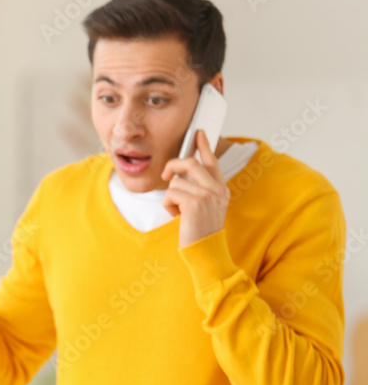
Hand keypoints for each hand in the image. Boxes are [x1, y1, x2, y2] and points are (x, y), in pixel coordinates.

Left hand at [160, 129, 231, 247]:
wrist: (206, 251)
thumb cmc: (200, 231)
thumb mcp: (204, 208)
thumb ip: (198, 190)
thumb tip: (178, 177)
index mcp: (220, 189)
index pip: (211, 162)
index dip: (204, 146)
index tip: (198, 133)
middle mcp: (217, 189)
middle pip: (190, 163)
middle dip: (173, 166)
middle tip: (165, 176)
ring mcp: (207, 195)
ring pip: (176, 182)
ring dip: (170, 198)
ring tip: (178, 211)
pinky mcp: (195, 203)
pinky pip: (170, 194)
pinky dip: (168, 206)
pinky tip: (177, 216)